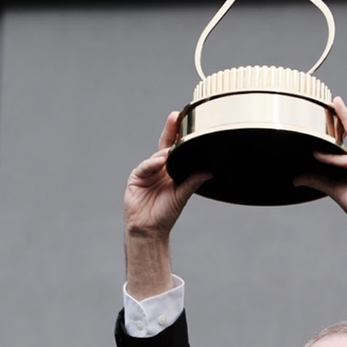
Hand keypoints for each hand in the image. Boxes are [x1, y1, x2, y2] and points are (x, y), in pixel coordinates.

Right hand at [123, 111, 207, 240]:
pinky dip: (151, 164)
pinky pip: (144, 167)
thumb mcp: (182, 195)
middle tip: (175, 116)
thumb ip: (193, 182)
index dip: (180, 135)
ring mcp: (147, 172)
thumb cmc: (166, 214)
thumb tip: (210, 171)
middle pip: (165, 145)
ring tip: (170, 152)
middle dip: (170, 130)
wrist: (149, 229)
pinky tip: (159, 163)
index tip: (188, 121)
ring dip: (163, 153)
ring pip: (156, 157)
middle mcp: (160, 168)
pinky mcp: (136, 178)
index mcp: (172, 170)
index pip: (177, 149)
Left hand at [291, 97, 346, 227]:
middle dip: (346, 113)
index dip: (344, 120)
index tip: (331, 109)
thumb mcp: (335, 189)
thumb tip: (297, 177)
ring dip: (346, 119)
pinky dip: (333, 157)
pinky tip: (319, 155)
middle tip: (333, 100)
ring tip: (335, 106)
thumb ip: (318, 180)